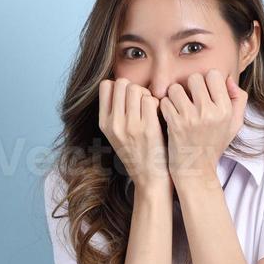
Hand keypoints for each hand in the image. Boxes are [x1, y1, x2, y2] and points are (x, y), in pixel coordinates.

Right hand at [98, 78, 171, 195]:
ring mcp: (130, 126)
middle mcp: (114, 124)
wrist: (150, 180)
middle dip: (135, 88)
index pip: (106, 86)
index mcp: (104, 123)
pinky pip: (151, 100)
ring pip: (137, 89)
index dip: (120, 86)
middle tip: (143, 103)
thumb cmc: (138, 153)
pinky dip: (158, 104)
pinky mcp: (148, 129)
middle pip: (122, 83)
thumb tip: (123, 84)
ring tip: (151, 110)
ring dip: (147, 95)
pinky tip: (159, 116)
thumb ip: (116, 111)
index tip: (129, 98)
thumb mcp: (117, 134)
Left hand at [158, 69, 247, 187]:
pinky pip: (165, 101)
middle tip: (189, 99)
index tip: (203, 92)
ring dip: (174, 96)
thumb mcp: (234, 124)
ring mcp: (191, 118)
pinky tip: (170, 116)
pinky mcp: (175, 124)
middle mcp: (210, 112)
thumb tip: (229, 80)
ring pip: (176, 88)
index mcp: (225, 110)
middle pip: (194, 78)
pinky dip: (165, 107)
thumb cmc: (214, 144)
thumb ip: (238, 99)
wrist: (196, 170)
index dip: (206, 81)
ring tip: (178, 107)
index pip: (214, 75)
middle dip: (189, 87)